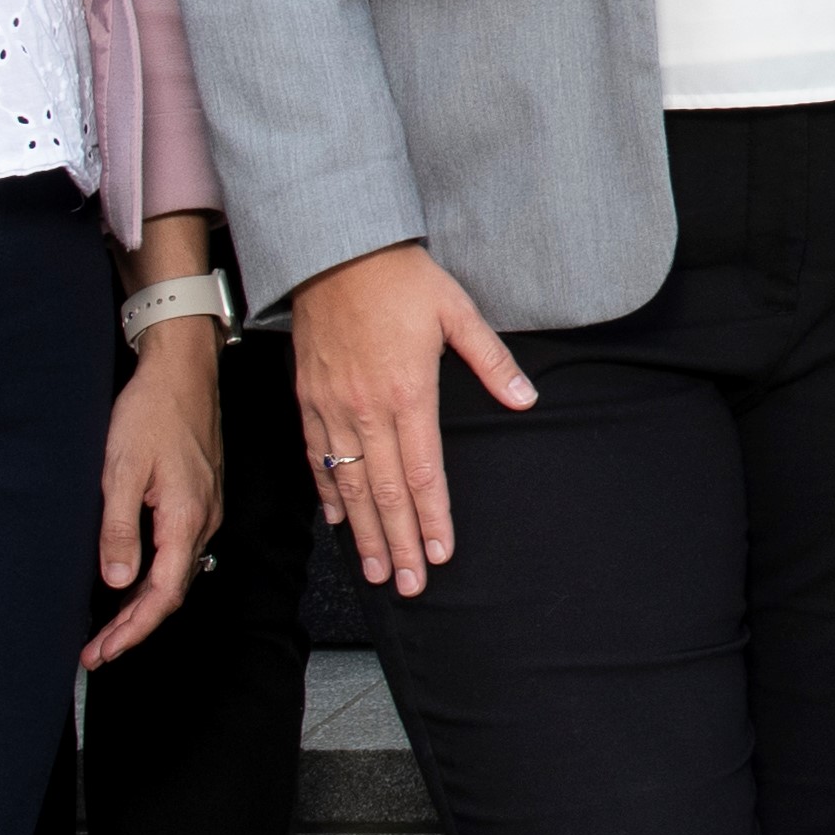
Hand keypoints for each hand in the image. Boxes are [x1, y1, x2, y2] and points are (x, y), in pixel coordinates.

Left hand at [85, 316, 220, 668]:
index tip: (102, 651)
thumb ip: (119, 530)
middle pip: (171, 591)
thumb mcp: (121, 471)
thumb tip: (117, 581)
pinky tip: (132, 580)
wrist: (182, 370)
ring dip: (142, 604)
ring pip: (176, 573)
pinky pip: (179, 552)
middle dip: (134, 626)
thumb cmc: (152, 411)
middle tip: (97, 650)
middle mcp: (203, 521)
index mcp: (186, 520)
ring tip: (108, 626)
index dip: (132, 630)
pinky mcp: (198, 498)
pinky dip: (154, 577)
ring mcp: (204, 510)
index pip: (162, 595)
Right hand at [295, 242, 537, 598]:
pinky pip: (317, 457)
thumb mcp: (458, 311)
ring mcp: (333, 407)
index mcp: (409, 393)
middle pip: (386, 491)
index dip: (432, 518)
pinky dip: (327, 493)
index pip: (424, 472)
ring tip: (374, 571)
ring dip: (363, 532)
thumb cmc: (401, 279)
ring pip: (349, 484)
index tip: (439, 554)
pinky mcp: (309, 398)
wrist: (335, 250)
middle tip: (407, 584)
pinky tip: (338, 521)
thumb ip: (491, 361)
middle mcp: (367, 410)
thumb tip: (526, 399)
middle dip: (398, 542)